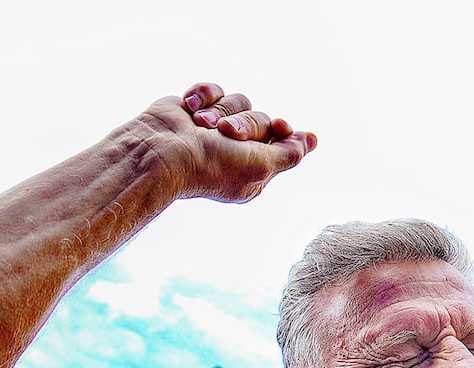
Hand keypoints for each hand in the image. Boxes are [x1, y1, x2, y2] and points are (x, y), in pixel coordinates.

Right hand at [139, 82, 316, 203]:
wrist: (160, 151)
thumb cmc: (211, 166)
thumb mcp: (261, 166)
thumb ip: (290, 154)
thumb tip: (313, 141)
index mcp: (253, 171)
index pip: (282, 142)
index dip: (284, 132)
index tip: (282, 127)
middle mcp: (235, 151)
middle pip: (261, 119)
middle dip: (246, 124)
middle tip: (226, 134)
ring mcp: (214, 129)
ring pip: (239, 102)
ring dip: (220, 111)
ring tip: (201, 125)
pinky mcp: (196, 109)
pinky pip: (215, 90)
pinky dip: (203, 95)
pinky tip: (190, 107)